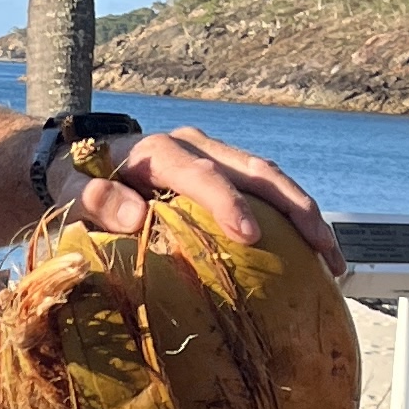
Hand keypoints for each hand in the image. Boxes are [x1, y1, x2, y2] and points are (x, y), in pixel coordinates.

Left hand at [66, 125, 341, 274]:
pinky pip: (267, 194)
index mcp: (160, 151)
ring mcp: (216, 157)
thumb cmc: (77, 185)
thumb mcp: (73, 191)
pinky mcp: (226, 174)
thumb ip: (94, 199)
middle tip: (323, 251)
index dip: (227, 203)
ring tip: (335, 261)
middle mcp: (197, 146)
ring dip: (307, 217)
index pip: (201, 175)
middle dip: (295, 210)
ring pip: (272, 180)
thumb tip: (132, 217)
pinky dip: (294, 222)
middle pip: (256, 171)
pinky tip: (315, 260)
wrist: (81, 162)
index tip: (250, 236)